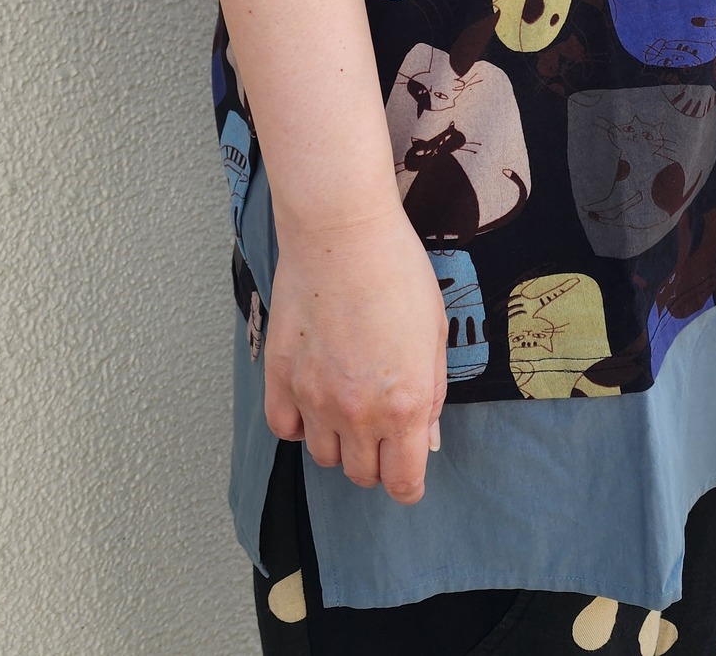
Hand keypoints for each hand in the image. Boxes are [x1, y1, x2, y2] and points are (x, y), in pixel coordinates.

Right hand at [262, 203, 447, 504]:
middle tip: (382, 427)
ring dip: (339, 442)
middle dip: (376, 459)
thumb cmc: (396, 270)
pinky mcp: (280, 378)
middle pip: (362, 474)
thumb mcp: (435, 333)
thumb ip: (432, 392)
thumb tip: (426, 437)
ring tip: (348, 404)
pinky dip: (299, 423)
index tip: (407, 471)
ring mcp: (314, 398)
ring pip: (323, 456)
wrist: (342, 232)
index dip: (408, 483)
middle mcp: (358, 413)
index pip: (402, 483)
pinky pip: (285, 429)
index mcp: (405, 405)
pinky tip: (313, 397)